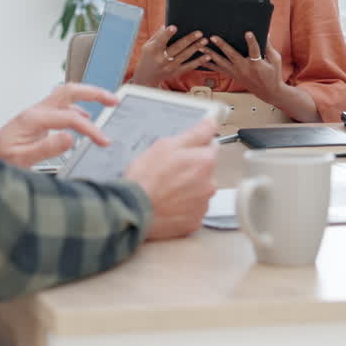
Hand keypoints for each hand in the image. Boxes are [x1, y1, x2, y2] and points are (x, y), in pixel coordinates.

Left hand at [0, 84, 117, 167]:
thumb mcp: (21, 160)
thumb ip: (46, 148)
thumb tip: (71, 137)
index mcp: (33, 119)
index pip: (71, 118)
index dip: (91, 129)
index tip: (104, 141)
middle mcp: (35, 111)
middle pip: (69, 91)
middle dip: (94, 92)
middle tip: (114, 99)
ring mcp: (35, 113)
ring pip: (65, 95)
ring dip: (87, 96)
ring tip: (106, 102)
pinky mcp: (35, 120)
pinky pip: (60, 106)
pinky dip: (76, 108)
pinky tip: (83, 117)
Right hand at [124, 119, 218, 239]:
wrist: (133, 210)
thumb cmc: (147, 177)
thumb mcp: (167, 145)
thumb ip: (195, 133)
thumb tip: (212, 123)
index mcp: (205, 161)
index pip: (211, 146)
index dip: (194, 148)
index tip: (181, 154)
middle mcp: (210, 184)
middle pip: (205, 171)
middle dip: (191, 170)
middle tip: (168, 173)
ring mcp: (202, 205)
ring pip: (198, 192)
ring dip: (187, 190)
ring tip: (165, 191)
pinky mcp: (194, 223)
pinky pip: (192, 211)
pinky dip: (182, 208)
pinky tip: (167, 205)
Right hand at [130, 25, 211, 86]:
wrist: (147, 76)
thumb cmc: (149, 55)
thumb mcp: (149, 44)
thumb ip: (158, 34)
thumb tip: (168, 24)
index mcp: (153, 50)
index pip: (161, 40)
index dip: (167, 34)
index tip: (174, 27)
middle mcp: (161, 59)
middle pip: (177, 48)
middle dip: (189, 40)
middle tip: (199, 32)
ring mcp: (169, 67)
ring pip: (185, 56)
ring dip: (196, 48)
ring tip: (205, 41)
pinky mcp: (176, 73)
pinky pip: (189, 66)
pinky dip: (199, 61)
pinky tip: (207, 56)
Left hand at [200, 32, 283, 100]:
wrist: (267, 91)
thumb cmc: (272, 74)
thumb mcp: (275, 60)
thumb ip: (269, 47)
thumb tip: (265, 32)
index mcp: (256, 64)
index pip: (254, 50)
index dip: (251, 41)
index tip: (248, 33)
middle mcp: (244, 68)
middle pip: (231, 55)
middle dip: (222, 45)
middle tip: (213, 37)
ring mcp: (236, 73)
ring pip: (221, 63)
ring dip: (210, 54)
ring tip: (200, 47)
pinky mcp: (232, 75)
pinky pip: (218, 69)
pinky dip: (208, 64)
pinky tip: (199, 59)